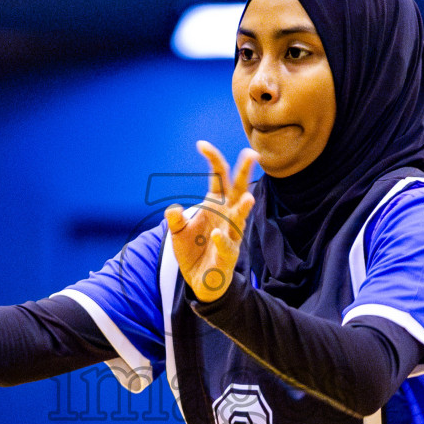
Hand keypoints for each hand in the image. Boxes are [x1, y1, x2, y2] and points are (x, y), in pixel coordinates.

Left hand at [166, 141, 256, 302]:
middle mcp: (226, 215)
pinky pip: (227, 246)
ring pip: (239, 218)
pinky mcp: (228, 255)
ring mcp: (230, 234)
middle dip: (245, 173)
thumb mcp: (178, 232)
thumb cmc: (192, 249)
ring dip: (242, 209)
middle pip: (238, 190)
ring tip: (247, 199)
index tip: (201, 145)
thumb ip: (175, 219)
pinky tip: (218, 234)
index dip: (212, 159)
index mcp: (215, 204)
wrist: (199, 279)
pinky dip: (222, 240)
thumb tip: (172, 209)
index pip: (218, 177)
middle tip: (252, 154)